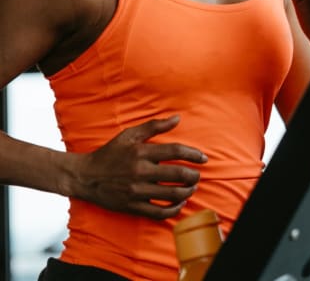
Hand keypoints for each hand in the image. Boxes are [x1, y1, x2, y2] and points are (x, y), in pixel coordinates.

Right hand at [71, 115, 206, 219]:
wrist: (85, 176)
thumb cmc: (110, 153)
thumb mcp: (129, 135)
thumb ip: (154, 126)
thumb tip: (177, 118)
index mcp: (141, 152)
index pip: (175, 151)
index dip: (193, 154)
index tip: (203, 158)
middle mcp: (140, 171)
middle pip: (177, 174)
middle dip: (193, 175)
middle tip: (198, 175)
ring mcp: (136, 191)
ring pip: (171, 195)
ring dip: (187, 192)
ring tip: (191, 188)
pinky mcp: (132, 206)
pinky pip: (158, 213)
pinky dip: (173, 210)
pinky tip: (179, 204)